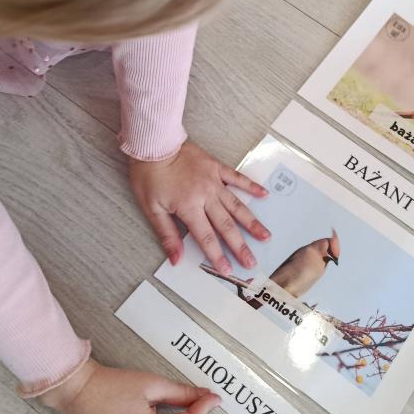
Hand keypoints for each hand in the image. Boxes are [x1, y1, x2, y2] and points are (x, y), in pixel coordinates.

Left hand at [129, 140, 269, 274]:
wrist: (153, 144)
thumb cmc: (149, 175)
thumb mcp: (151, 208)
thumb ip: (167, 234)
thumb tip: (175, 258)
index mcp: (189, 207)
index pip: (206, 237)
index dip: (217, 255)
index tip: (227, 270)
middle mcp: (205, 196)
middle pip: (226, 226)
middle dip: (240, 246)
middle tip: (251, 261)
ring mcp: (214, 181)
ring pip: (237, 206)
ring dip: (252, 222)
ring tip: (265, 235)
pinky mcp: (216, 167)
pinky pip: (237, 178)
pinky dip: (251, 186)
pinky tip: (264, 194)